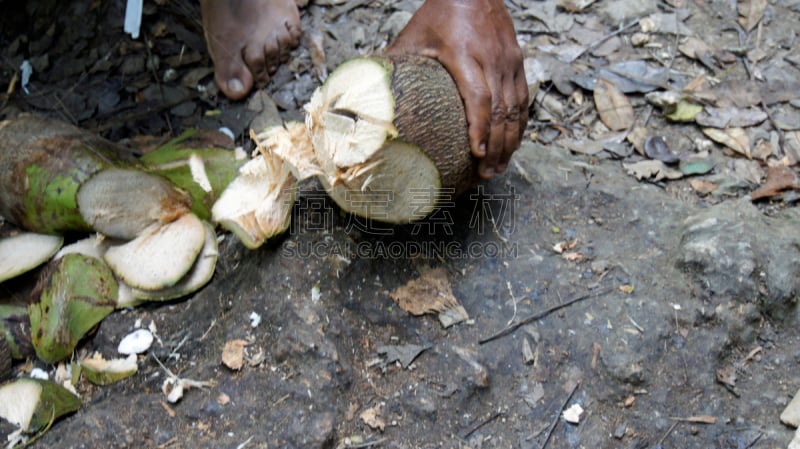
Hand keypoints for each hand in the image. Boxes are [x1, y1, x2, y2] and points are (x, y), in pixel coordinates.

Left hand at [386, 0, 527, 178]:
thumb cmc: (439, 12)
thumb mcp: (414, 34)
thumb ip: (396, 62)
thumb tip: (368, 91)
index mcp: (466, 54)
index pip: (479, 97)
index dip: (480, 128)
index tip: (477, 154)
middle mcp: (493, 60)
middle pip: (501, 111)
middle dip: (496, 147)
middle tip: (486, 174)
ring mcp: (510, 61)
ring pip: (516, 109)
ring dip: (510, 141)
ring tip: (499, 167)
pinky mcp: (518, 62)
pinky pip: (523, 100)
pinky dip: (519, 125)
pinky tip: (512, 144)